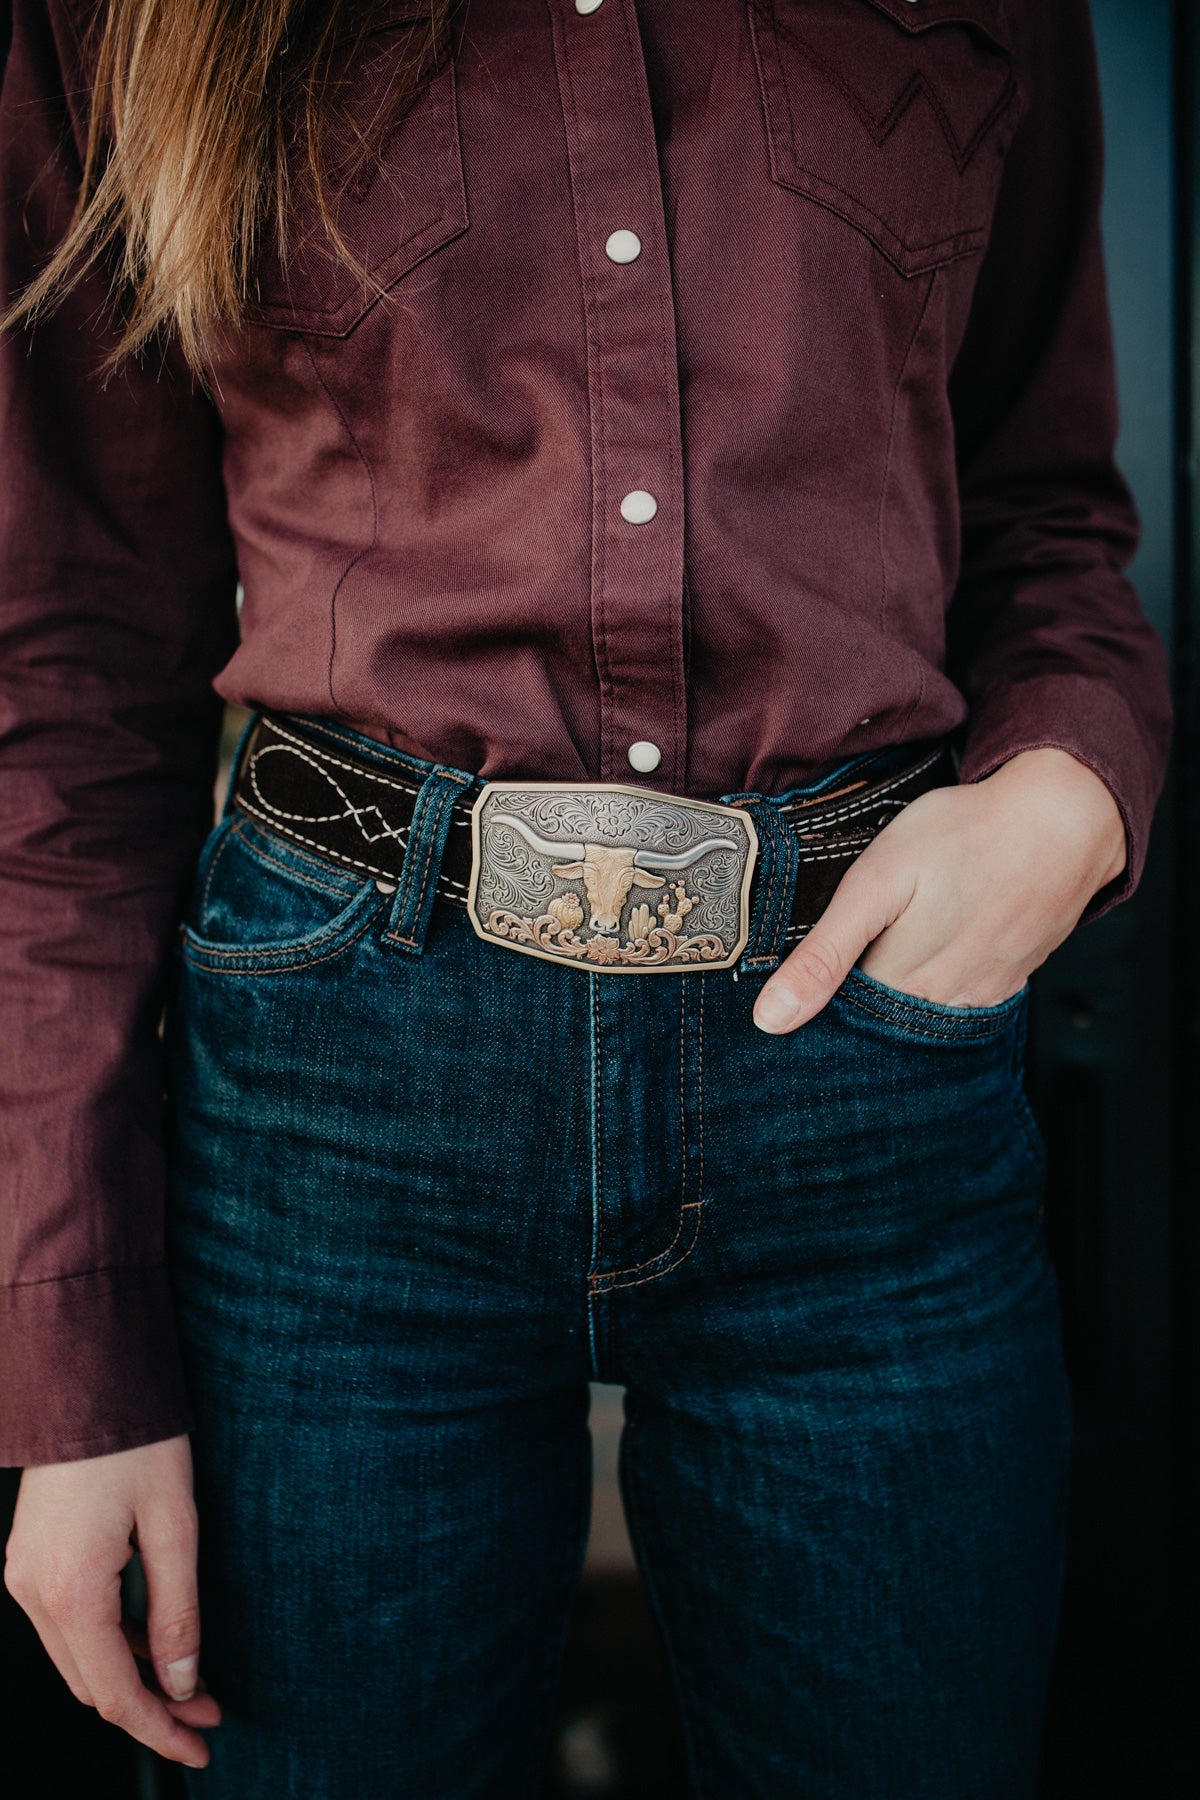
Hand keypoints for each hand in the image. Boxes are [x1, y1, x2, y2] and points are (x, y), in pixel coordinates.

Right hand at [4, 1434, 219, 1767]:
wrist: (87, 1378)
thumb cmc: (138, 1441)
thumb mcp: (175, 1524)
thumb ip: (178, 1609)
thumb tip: (184, 1682)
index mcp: (69, 1591)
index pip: (114, 1693)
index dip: (160, 1729)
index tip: (203, 1745)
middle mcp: (33, 1592)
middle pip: (91, 1684)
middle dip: (151, 1708)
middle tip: (209, 1712)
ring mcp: (24, 1576)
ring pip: (78, 1658)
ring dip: (132, 1676)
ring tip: (193, 1681)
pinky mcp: (29, 1559)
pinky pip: (68, 1624)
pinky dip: (110, 1642)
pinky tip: (155, 1640)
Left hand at [752, 747, 1126, 1033]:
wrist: (1062, 818)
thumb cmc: (964, 836)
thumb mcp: (876, 883)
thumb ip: (824, 955)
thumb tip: (770, 1021)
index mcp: (900, 985)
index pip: (838, 1022)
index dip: (814, 1002)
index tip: (793, 988)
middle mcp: (943, 1003)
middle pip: (881, 1025)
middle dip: (853, 1006)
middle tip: (842, 960)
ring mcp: (983, 994)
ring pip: (922, 1017)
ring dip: (897, 998)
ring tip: (884, 953)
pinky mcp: (1010, 978)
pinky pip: (962, 1003)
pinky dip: (937, 989)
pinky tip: (930, 956)